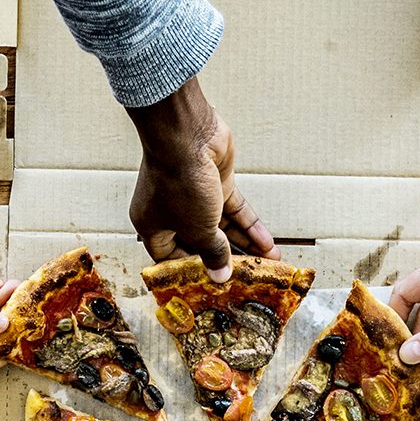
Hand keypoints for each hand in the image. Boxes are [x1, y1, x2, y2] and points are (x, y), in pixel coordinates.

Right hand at [127, 76, 274, 281]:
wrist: (187, 134)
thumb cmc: (179, 181)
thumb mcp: (197, 228)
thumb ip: (211, 253)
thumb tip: (220, 276)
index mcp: (153, 226)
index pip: (171, 259)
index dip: (192, 273)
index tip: (212, 286)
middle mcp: (171, 212)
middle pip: (201, 243)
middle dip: (226, 260)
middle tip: (246, 277)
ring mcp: (195, 196)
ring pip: (222, 227)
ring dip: (244, 245)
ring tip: (266, 264)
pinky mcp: (216, 182)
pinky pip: (233, 210)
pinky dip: (249, 225)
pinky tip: (266, 243)